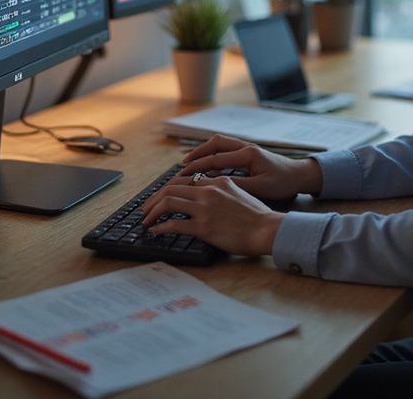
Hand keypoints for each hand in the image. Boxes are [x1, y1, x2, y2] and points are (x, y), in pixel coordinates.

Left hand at [140, 175, 285, 256]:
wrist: (266, 228)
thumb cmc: (257, 216)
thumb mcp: (239, 194)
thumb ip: (222, 191)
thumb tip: (208, 198)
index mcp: (218, 181)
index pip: (185, 180)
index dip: (169, 188)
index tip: (161, 196)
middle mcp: (209, 191)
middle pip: (171, 188)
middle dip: (154, 199)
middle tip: (146, 209)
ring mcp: (205, 208)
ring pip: (168, 202)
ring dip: (153, 211)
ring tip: (146, 220)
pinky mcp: (203, 226)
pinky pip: (174, 224)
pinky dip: (161, 227)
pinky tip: (156, 232)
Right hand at [173, 134, 322, 200]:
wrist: (299, 175)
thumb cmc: (282, 183)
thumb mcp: (260, 188)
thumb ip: (237, 185)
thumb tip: (213, 185)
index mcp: (248, 154)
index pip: (216, 159)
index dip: (198, 167)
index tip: (183, 173)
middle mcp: (246, 146)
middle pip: (215, 143)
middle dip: (198, 153)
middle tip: (182, 165)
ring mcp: (247, 147)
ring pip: (220, 143)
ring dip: (204, 151)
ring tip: (189, 163)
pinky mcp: (248, 151)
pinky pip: (226, 148)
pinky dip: (213, 153)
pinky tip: (206, 164)